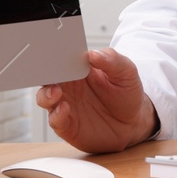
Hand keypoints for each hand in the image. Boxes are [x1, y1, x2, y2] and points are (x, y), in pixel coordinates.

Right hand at [35, 48, 158, 153]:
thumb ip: (112, 60)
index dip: (53, 54)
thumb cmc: (127, 94)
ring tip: (56, 92)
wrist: (133, 123)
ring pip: (44, 98)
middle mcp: (68, 86)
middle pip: (46, 77)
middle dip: (42, 73)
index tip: (51, 51)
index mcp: (78, 69)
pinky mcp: (67, 126)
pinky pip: (55, 120)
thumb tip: (93, 54)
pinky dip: (56, 115)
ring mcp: (65, 105)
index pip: (60, 58)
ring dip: (46, 94)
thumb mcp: (126, 72)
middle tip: (47, 71)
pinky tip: (64, 108)